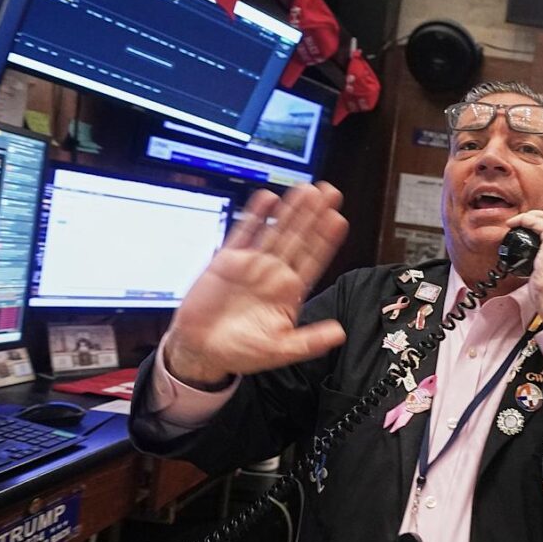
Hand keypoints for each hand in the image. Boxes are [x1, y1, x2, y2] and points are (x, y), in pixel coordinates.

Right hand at [163, 182, 349, 387]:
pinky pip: (243, 232)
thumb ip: (310, 341)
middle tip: (331, 193)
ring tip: (307, 190)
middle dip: (314, 215)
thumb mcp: (281, 350)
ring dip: (291, 210)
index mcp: (290, 291)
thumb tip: (340, 333)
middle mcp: (274, 273)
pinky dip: (255, 215)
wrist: (203, 351)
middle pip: (299, 238)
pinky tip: (268, 198)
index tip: (339, 220)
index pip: (314, 260)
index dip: (326, 240)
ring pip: (275, 230)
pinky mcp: (227, 261)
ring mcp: (252, 264)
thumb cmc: (243, 351)